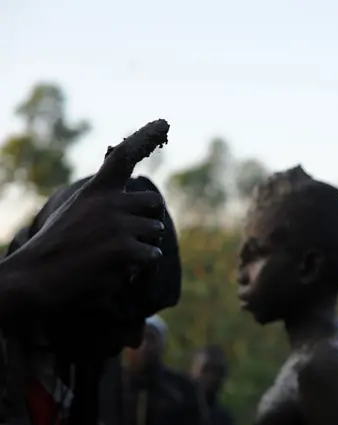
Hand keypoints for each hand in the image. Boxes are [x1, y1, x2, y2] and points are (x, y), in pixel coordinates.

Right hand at [10, 119, 170, 310]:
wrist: (33, 281)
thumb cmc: (55, 249)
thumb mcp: (75, 213)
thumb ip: (102, 200)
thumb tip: (133, 193)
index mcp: (96, 191)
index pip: (123, 157)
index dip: (145, 137)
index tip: (164, 122)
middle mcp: (109, 203)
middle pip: (154, 203)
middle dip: (149, 220)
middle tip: (131, 238)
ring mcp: (118, 225)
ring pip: (155, 233)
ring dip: (143, 250)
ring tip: (114, 262)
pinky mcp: (125, 250)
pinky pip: (152, 257)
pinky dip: (142, 271)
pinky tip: (119, 275)